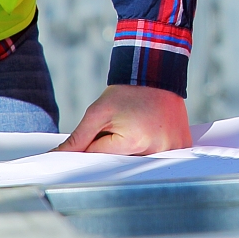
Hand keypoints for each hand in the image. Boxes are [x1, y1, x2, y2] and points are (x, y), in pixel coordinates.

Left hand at [57, 85, 192, 154]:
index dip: (94, 147)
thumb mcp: (97, 112)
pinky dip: (152, 149)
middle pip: (123, 163)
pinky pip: (161, 157)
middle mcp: (157, 149)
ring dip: (133, 152)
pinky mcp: (182, 145)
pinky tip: (150, 131)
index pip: (102, 159)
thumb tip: (56, 157)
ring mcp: (173, 148)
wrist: (155, 74)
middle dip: (114, 152)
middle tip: (119, 129)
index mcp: (134, 142)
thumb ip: (77, 139)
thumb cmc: (126, 93)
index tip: (97, 135)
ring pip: (142, 162)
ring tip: (136, 128)